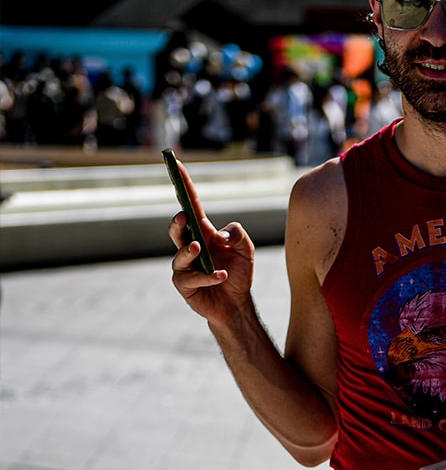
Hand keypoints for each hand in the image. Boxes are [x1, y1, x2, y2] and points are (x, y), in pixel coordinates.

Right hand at [167, 160, 254, 322]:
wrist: (237, 304)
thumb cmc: (239, 273)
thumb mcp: (246, 249)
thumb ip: (237, 234)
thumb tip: (219, 235)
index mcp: (203, 232)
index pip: (190, 204)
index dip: (183, 184)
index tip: (176, 164)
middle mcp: (190, 247)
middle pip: (176, 229)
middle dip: (177, 222)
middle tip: (184, 217)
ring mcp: (185, 267)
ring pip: (179, 255)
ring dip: (189, 251)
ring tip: (200, 249)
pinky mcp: (186, 286)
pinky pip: (191, 279)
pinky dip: (208, 276)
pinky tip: (222, 275)